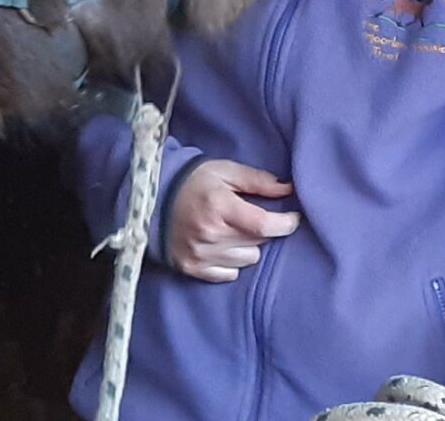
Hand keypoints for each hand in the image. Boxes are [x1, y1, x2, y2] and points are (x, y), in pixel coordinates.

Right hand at [165, 159, 299, 282]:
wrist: (150, 199)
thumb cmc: (192, 182)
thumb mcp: (225, 171)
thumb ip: (257, 180)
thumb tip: (288, 189)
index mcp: (220, 207)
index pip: (263, 225)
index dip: (285, 223)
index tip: (293, 217)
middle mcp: (211, 234)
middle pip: (258, 242)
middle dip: (262, 229)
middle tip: (250, 215)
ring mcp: (200, 254)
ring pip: (248, 260)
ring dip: (247, 246)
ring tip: (233, 230)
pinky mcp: (192, 268)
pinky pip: (229, 274)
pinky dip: (231, 261)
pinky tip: (222, 245)